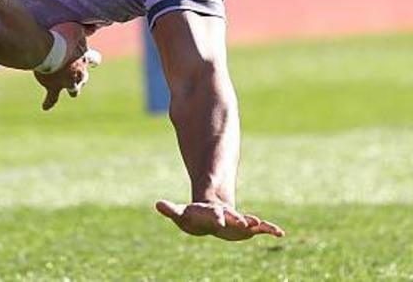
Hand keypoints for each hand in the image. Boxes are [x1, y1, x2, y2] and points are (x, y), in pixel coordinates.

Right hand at [35, 22, 99, 110]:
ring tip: (72, 92)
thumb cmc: (61, 36)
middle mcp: (79, 72)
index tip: (91, 58)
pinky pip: (52, 98)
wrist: (47, 50)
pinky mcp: (53, 87)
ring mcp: (67, 82)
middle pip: (84, 77)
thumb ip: (84, 29)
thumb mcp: (75, 28)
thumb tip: (94, 27)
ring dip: (73, 89)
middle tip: (79, 75)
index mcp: (84, 57)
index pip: (94, 59)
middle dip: (82, 76)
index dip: (92, 58)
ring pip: (74, 90)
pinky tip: (46, 107)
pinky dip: (49, 102)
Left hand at [155, 200, 284, 239]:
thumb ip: (171, 210)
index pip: (213, 214)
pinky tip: (280, 233)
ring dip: (256, 223)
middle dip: (238, 219)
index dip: (217, 216)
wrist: (209, 213)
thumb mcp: (181, 214)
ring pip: (249, 220)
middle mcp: (227, 215)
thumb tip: (157, 204)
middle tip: (245, 222)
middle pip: (233, 216)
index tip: (220, 220)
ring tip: (265, 225)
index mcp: (211, 212)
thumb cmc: (193, 216)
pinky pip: (261, 228)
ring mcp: (237, 220)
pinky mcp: (246, 227)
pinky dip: (270, 229)